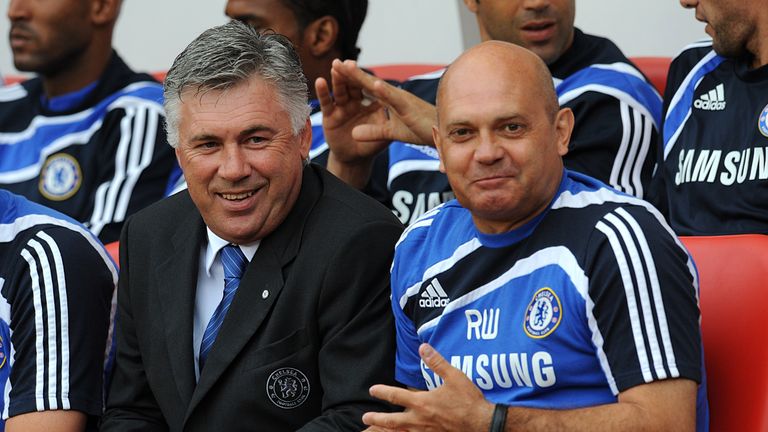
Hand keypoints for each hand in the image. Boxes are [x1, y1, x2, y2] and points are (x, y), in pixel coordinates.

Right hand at [316, 59, 390, 164]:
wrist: (355, 159)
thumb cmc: (372, 146)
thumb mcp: (383, 137)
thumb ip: (386, 126)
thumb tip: (390, 115)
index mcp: (371, 103)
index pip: (370, 88)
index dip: (368, 79)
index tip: (369, 68)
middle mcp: (356, 102)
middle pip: (354, 85)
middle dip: (351, 73)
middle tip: (347, 62)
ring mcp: (343, 107)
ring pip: (341, 91)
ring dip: (338, 79)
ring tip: (335, 68)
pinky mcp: (330, 116)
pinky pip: (327, 103)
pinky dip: (323, 92)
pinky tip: (320, 82)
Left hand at [332, 60, 437, 146]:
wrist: (443, 134)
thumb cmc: (421, 130)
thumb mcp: (390, 134)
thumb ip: (372, 132)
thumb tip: (354, 134)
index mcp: (389, 100)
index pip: (367, 89)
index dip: (351, 81)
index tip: (336, 72)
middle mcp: (394, 96)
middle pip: (369, 84)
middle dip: (351, 74)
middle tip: (335, 62)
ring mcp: (401, 100)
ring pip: (378, 87)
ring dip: (363, 77)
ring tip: (348, 66)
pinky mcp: (409, 108)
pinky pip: (396, 99)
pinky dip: (386, 92)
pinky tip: (375, 84)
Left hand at [362, 343, 492, 431]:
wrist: (482, 423)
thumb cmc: (468, 400)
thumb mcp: (454, 376)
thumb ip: (436, 362)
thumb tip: (423, 348)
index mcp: (423, 403)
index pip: (397, 396)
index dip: (383, 392)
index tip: (372, 390)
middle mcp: (420, 419)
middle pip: (393, 421)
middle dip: (377, 419)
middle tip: (365, 418)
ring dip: (389, 430)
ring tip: (378, 431)